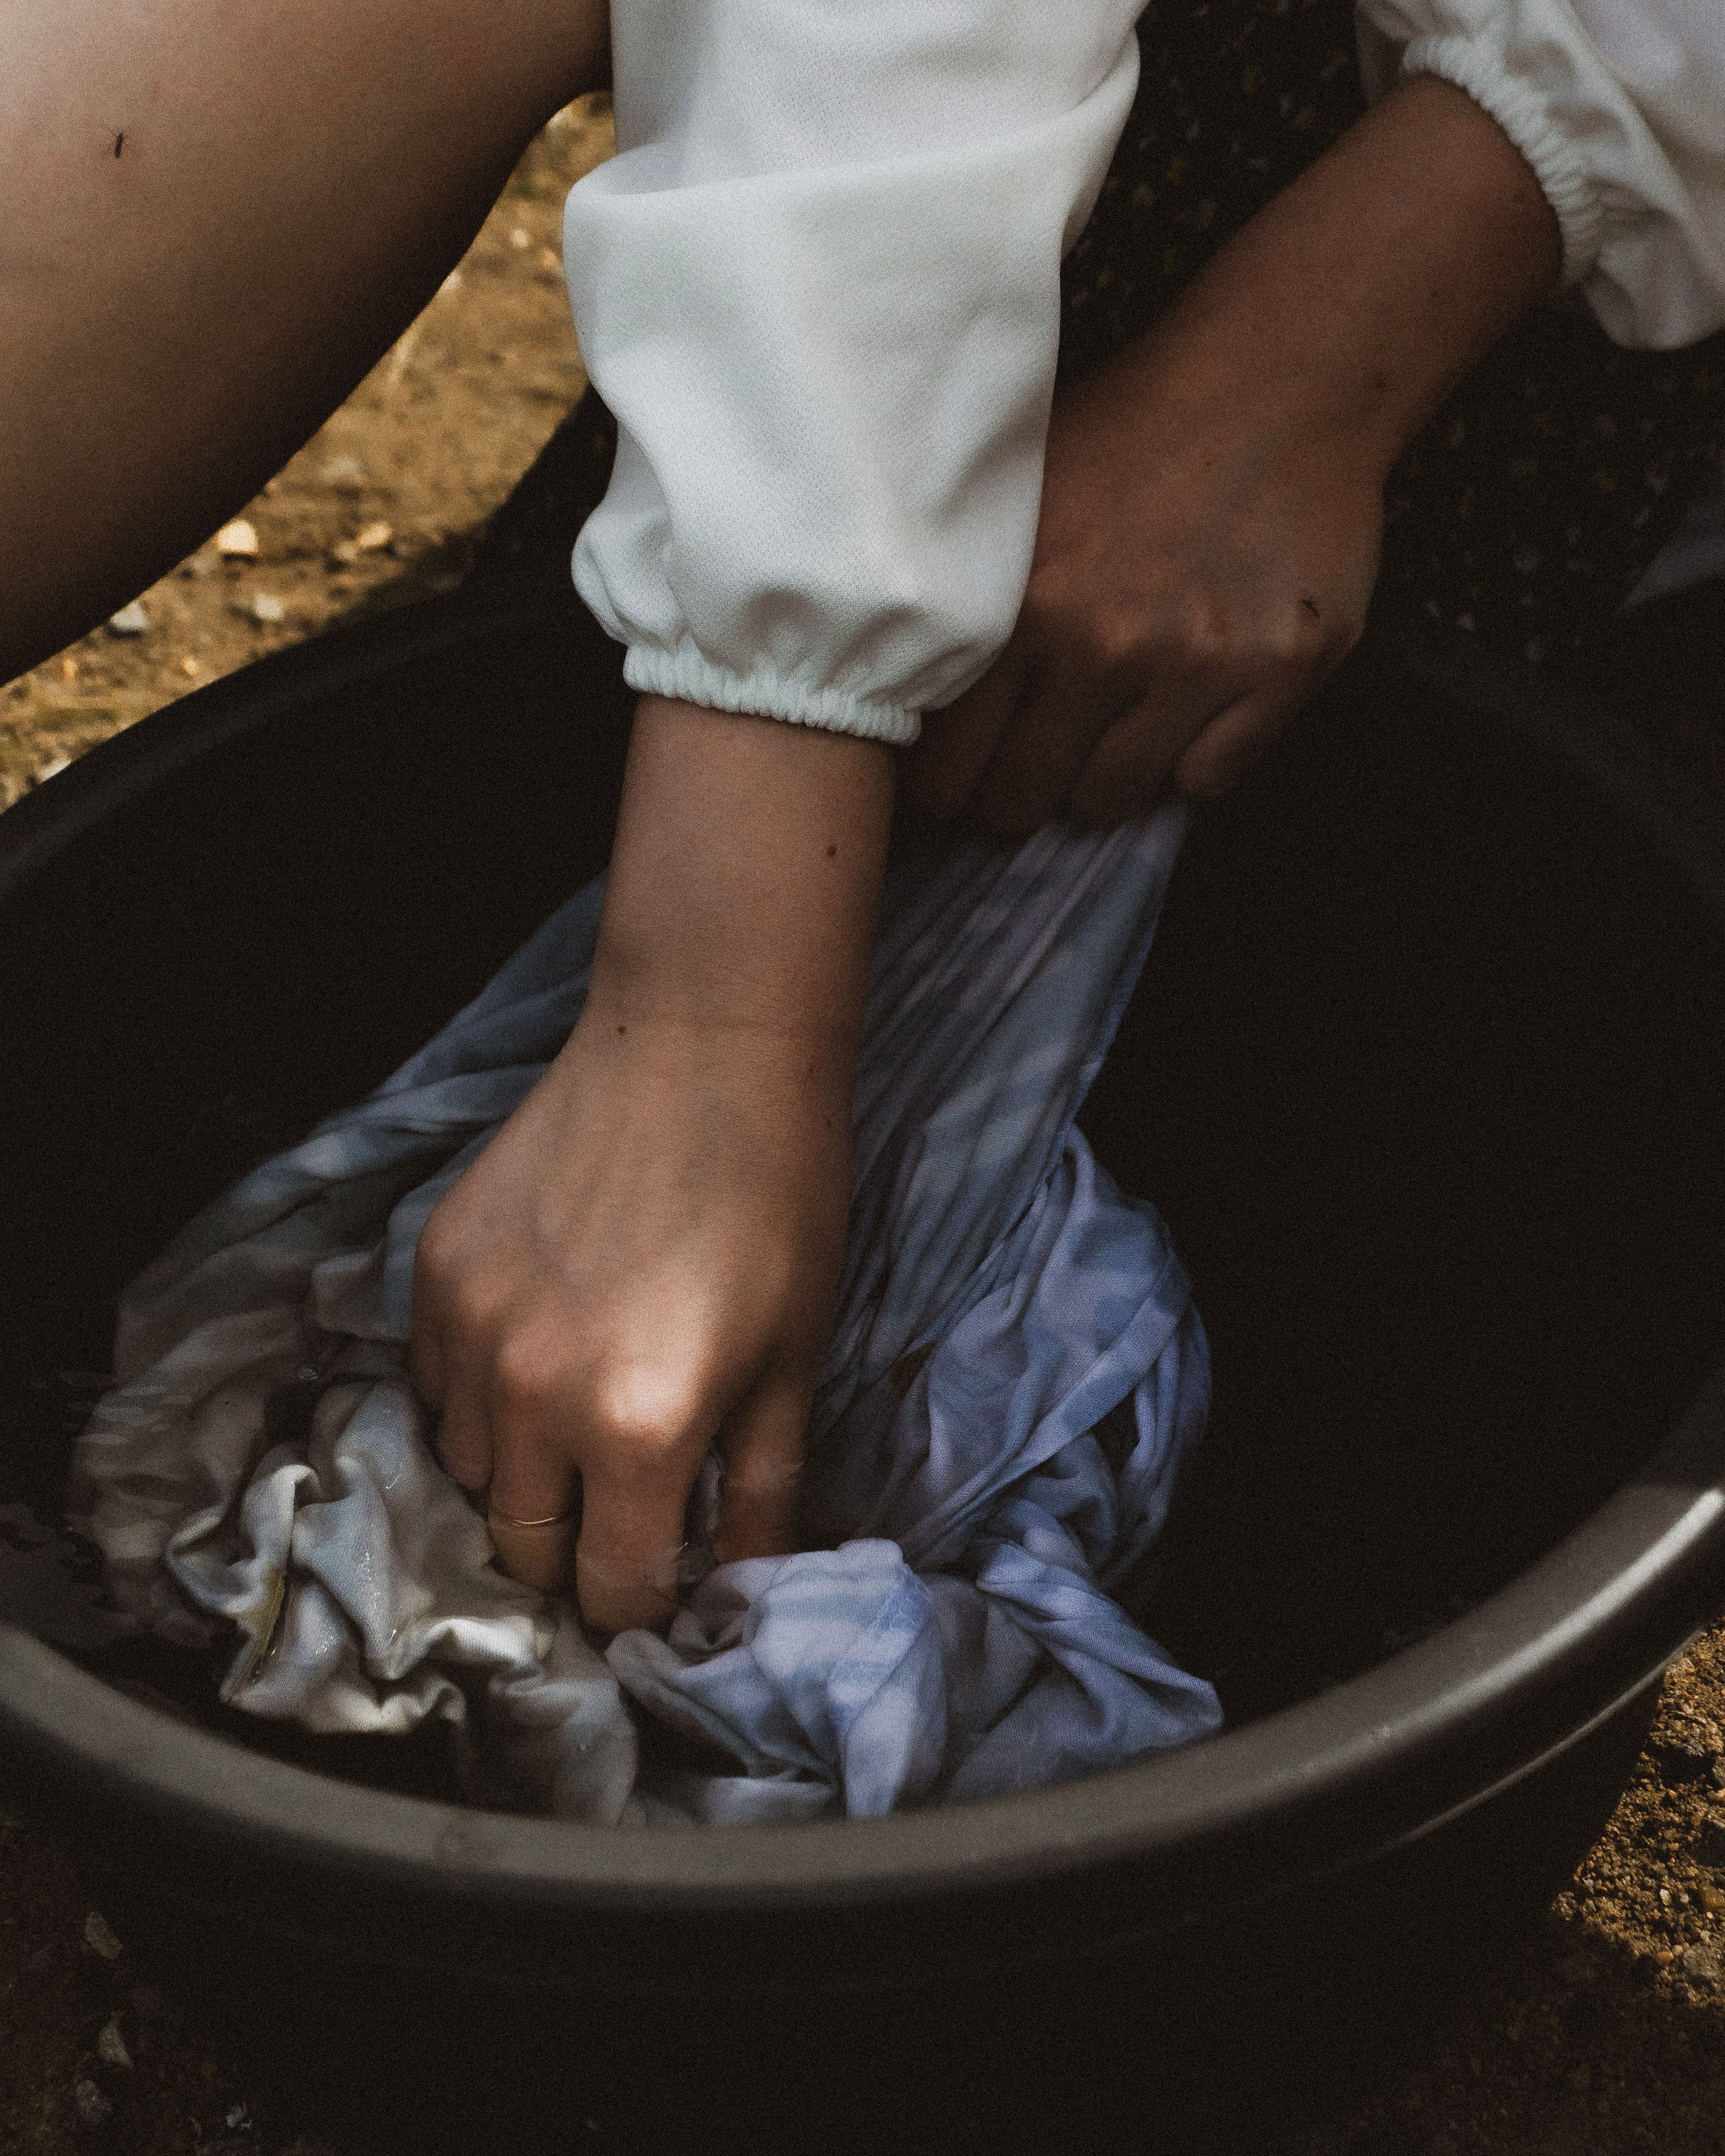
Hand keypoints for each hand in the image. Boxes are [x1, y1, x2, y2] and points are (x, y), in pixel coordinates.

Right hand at [408, 696, 891, 1631]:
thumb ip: (761, 1492)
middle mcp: (532, 1397)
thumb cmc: (778, 1199)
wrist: (704, 1045)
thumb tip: (748, 1592)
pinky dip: (478, 1400)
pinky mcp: (434, 1271)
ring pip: (468, 1471)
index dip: (645, 1604)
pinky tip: (538, 1354)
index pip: (613, 1590)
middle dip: (577, 1553)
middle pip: (524, 1547)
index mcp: (638, 1431)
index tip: (667, 1581)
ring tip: (582, 1423)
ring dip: (522, 1475)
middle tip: (627, 1509)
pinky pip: (433, 1386)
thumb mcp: (795, 1359)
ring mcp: (468, 1332)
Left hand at [901, 333, 1382, 833]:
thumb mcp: (1015, 498)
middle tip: (1016, 775)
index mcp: (1021, 607)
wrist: (1278, 375)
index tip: (944, 789)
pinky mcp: (1283, 671)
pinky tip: (1184, 705)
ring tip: (1100, 730)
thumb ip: (965, 601)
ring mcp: (1199, 665)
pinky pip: (1206, 780)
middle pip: (1021, 803)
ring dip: (1097, 780)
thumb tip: (899, 692)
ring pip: (1111, 800)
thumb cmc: (1129, 431)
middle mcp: (1104, 647)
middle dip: (1009, 799)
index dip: (939, 792)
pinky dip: (1189, 760)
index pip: (944, 770)